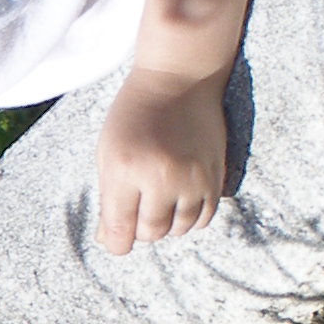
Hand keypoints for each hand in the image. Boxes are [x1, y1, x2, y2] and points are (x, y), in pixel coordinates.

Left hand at [97, 67, 230, 255]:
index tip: (116, 240)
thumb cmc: (133, 117)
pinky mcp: (216, 175)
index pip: (121, 231)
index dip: (117, 243)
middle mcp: (161, 177)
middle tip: (136, 208)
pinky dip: (190, 217)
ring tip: (158, 199)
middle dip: (140, 229)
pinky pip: (205, 217)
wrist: (179, 81)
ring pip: (179, 228)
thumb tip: (111, 241)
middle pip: (151, 233)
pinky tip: (179, 200)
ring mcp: (193, 177)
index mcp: (125, 170)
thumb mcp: (108, 154)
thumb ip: (109, 200)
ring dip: (167, 223)